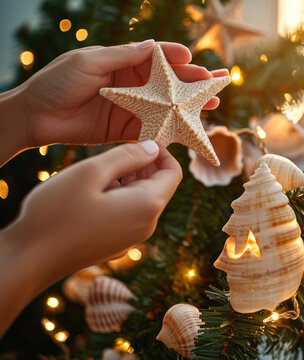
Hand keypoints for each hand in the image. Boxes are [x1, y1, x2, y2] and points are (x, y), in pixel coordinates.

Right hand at [10, 140, 180, 273]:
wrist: (28, 261)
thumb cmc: (56, 213)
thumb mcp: (91, 172)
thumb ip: (127, 156)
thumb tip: (153, 148)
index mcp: (147, 206)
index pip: (174, 172)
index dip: (161, 151)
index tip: (139, 137)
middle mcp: (147, 225)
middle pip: (158, 185)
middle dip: (142, 164)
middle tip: (114, 149)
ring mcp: (132, 238)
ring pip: (141, 198)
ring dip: (127, 179)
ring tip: (97, 171)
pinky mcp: (116, 244)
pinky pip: (128, 213)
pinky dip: (117, 196)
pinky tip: (90, 192)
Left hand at [18, 40, 227, 147]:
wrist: (35, 117)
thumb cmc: (56, 82)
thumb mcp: (88, 63)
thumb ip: (121, 57)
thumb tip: (152, 46)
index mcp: (121, 63)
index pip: (155, 57)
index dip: (176, 56)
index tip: (192, 58)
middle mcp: (131, 85)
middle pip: (169, 83)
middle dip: (193, 83)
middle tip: (215, 84)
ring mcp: (131, 108)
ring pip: (167, 107)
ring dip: (189, 107)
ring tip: (212, 107)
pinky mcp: (125, 130)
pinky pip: (153, 130)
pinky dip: (171, 131)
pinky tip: (189, 131)